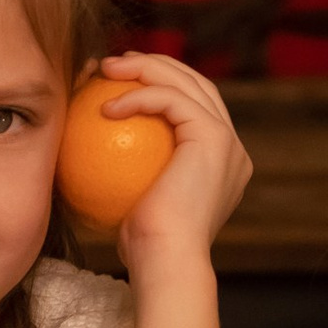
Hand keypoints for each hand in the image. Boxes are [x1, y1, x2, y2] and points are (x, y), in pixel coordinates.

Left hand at [91, 53, 251, 284]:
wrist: (166, 262)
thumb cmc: (144, 247)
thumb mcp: (135, 202)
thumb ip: (130, 175)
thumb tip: (95, 154)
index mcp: (220, 163)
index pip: (193, 108)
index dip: (159, 85)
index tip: (119, 83)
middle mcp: (233, 149)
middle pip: (196, 85)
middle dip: (155, 65)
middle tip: (113, 66)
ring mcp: (228, 142)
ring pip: (187, 83)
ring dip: (144, 68)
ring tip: (105, 70)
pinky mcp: (214, 138)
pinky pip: (170, 101)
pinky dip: (137, 97)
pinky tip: (104, 108)